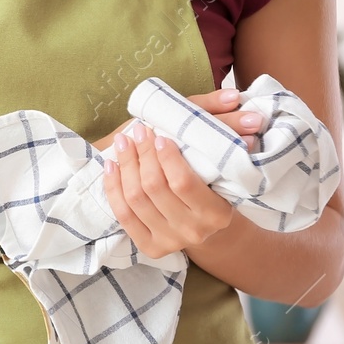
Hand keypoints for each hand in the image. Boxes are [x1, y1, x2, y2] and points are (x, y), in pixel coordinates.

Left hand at [100, 89, 248, 259]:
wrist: (209, 229)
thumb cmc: (215, 188)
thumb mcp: (223, 161)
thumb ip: (224, 128)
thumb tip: (232, 97)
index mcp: (216, 214)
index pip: (182, 183)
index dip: (166, 157)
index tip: (160, 136)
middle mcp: (193, 232)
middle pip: (154, 187)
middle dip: (142, 154)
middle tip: (137, 131)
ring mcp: (169, 242)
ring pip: (136, 199)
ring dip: (125, 165)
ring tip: (123, 142)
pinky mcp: (150, 246)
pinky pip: (123, 214)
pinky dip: (113, 186)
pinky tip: (111, 165)